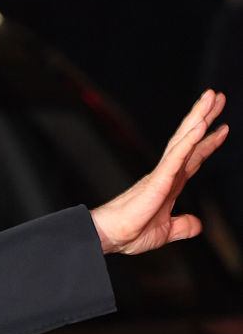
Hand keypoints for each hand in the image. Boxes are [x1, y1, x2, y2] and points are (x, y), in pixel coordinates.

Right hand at [91, 90, 227, 254]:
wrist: (110, 236)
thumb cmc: (129, 232)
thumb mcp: (165, 231)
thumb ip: (183, 226)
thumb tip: (198, 225)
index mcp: (169, 184)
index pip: (193, 158)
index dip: (208, 143)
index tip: (223, 128)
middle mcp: (166, 173)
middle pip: (189, 139)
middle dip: (204, 117)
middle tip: (217, 96)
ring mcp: (162, 173)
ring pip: (183, 140)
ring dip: (198, 117)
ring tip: (211, 98)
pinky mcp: (157, 179)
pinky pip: (176, 157)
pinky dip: (189, 141)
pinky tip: (201, 126)